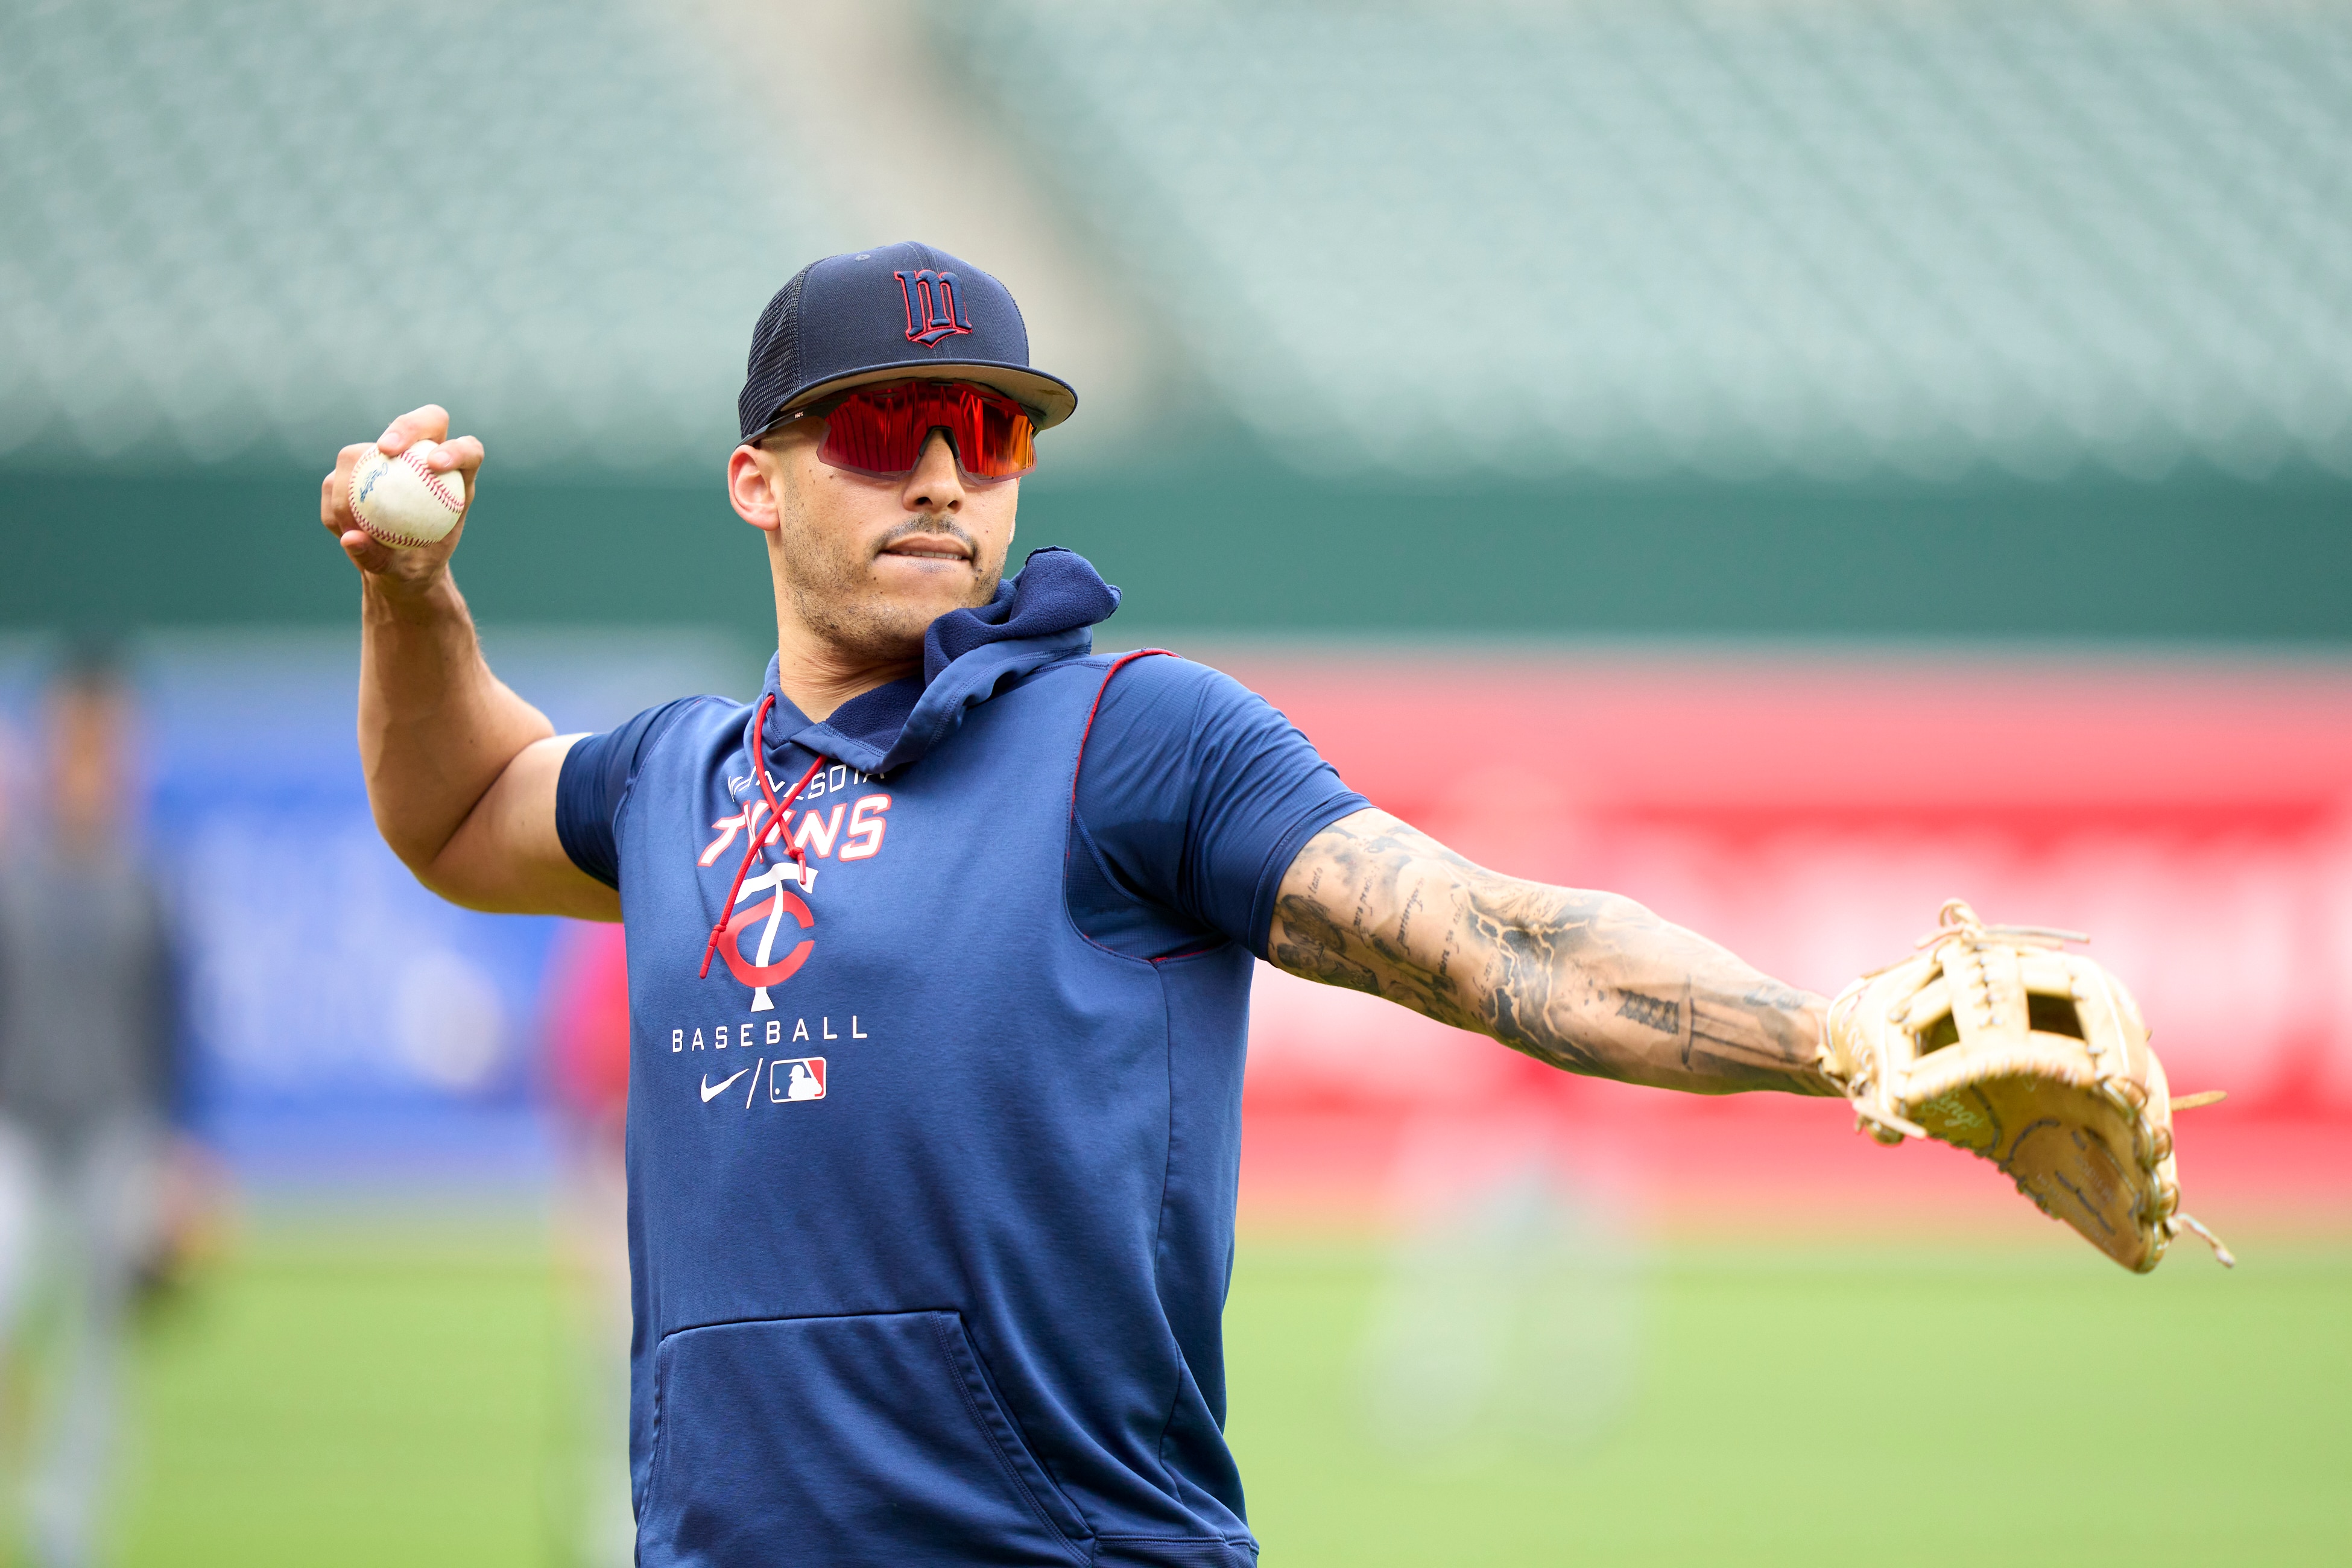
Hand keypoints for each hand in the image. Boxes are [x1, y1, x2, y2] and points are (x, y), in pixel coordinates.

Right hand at [320, 404, 483, 589]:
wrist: (396, 568)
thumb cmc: (415, 569)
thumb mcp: (406, 575)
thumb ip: (381, 559)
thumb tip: (351, 538)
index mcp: (456, 479)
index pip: (467, 449)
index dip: (456, 449)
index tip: (434, 465)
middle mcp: (423, 460)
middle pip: (424, 423)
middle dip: (406, 427)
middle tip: (385, 450)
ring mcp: (388, 462)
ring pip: (362, 451)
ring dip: (348, 483)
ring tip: (351, 525)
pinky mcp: (357, 472)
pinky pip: (336, 480)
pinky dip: (333, 506)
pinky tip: (343, 531)